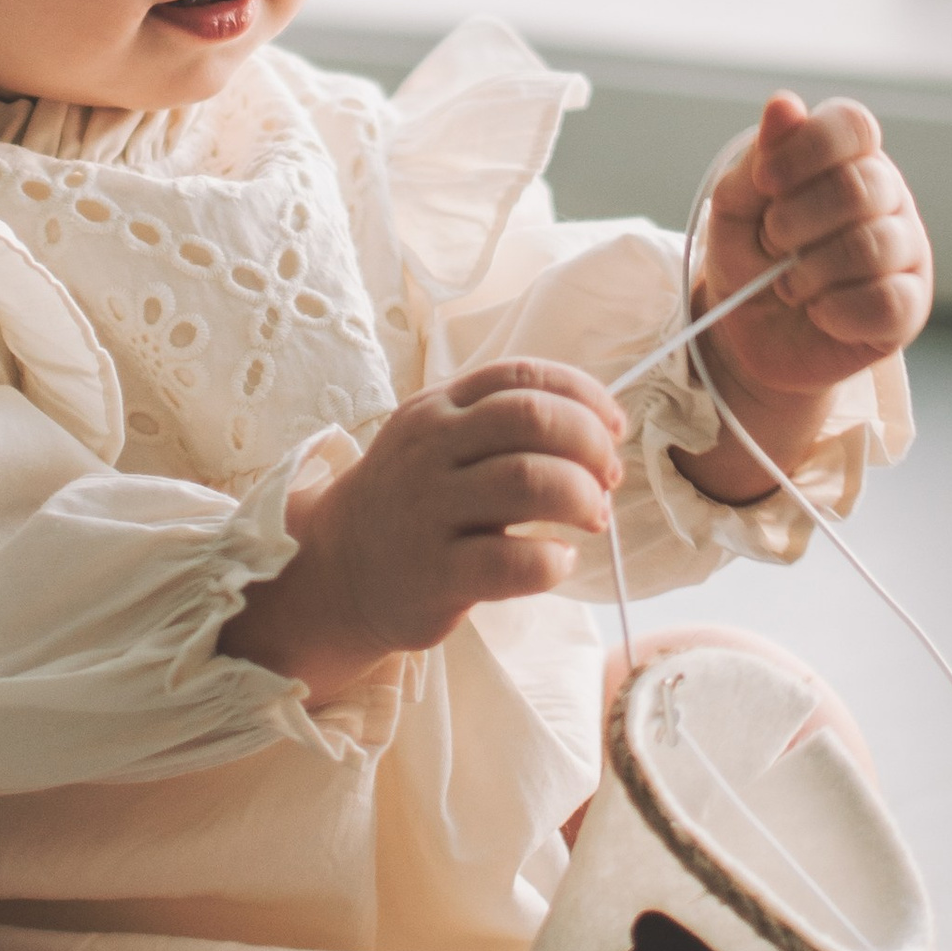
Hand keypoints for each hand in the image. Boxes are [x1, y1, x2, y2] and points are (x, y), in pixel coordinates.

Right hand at [221, 358, 625, 705]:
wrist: (339, 568)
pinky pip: (513, 561)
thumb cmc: (412, 500)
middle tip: (607, 477)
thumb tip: (599, 426)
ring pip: (529, 481)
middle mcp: (431, 450)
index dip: (583, 395)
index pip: (522, 375)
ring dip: (582, 497)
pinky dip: (554, 559)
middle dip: (589, 443)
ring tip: (592, 517)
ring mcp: (429, 511)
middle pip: (532, 418)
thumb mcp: (440, 439)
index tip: (612, 426)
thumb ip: (503, 421)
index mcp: (439, 408)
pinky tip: (558, 560)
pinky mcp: (436, 575)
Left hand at [681, 94, 931, 490]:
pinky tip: (819, 312)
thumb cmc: (748, 258)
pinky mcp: (910, 306)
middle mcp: (888, 196)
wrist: (748, 334)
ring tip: (789, 285)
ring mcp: (906, 250)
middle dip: (795, 222)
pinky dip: (835, 311)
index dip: (807, 149)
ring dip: (810, 272)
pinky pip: (884, 302)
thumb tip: (784, 104)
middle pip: (861, 187)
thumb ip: (758, 160)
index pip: (853, 125)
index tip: (765, 182)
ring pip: (872, 246)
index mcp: (848, 158)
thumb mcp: (733, 208)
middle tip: (771, 244)